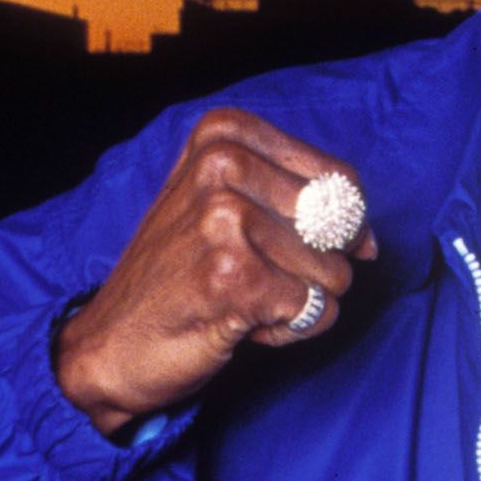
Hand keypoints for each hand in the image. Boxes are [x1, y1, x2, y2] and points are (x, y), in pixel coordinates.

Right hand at [54, 109, 376, 437]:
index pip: (341, 180)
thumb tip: (371, 241)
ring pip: (334, 273)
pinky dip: (288, 330)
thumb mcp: (224, 208)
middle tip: (252, 277)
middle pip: (340, 227)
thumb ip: (298, 202)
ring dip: (297, 302)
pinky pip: (317, 311)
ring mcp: (226, 219)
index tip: (291, 249)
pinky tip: (237, 322)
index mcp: (224, 135)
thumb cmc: (177, 277)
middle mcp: (223, 165)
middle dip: (313, 268)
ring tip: (238, 299)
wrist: (109, 345)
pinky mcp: (235, 276)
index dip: (340, 228)